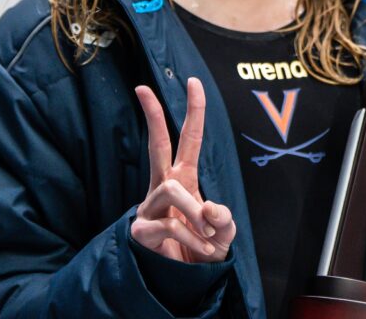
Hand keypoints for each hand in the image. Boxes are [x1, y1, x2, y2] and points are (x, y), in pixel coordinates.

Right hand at [131, 77, 235, 262]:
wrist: (185, 282)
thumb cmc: (203, 250)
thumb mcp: (224, 232)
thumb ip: (224, 218)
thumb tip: (208, 208)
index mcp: (185, 178)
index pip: (188, 139)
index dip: (194, 111)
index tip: (192, 82)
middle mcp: (165, 186)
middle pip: (156, 145)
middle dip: (152, 115)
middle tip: (141, 87)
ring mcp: (150, 207)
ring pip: (171, 191)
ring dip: (195, 215)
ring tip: (209, 236)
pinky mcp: (141, 229)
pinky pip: (170, 225)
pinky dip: (193, 238)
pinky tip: (201, 250)